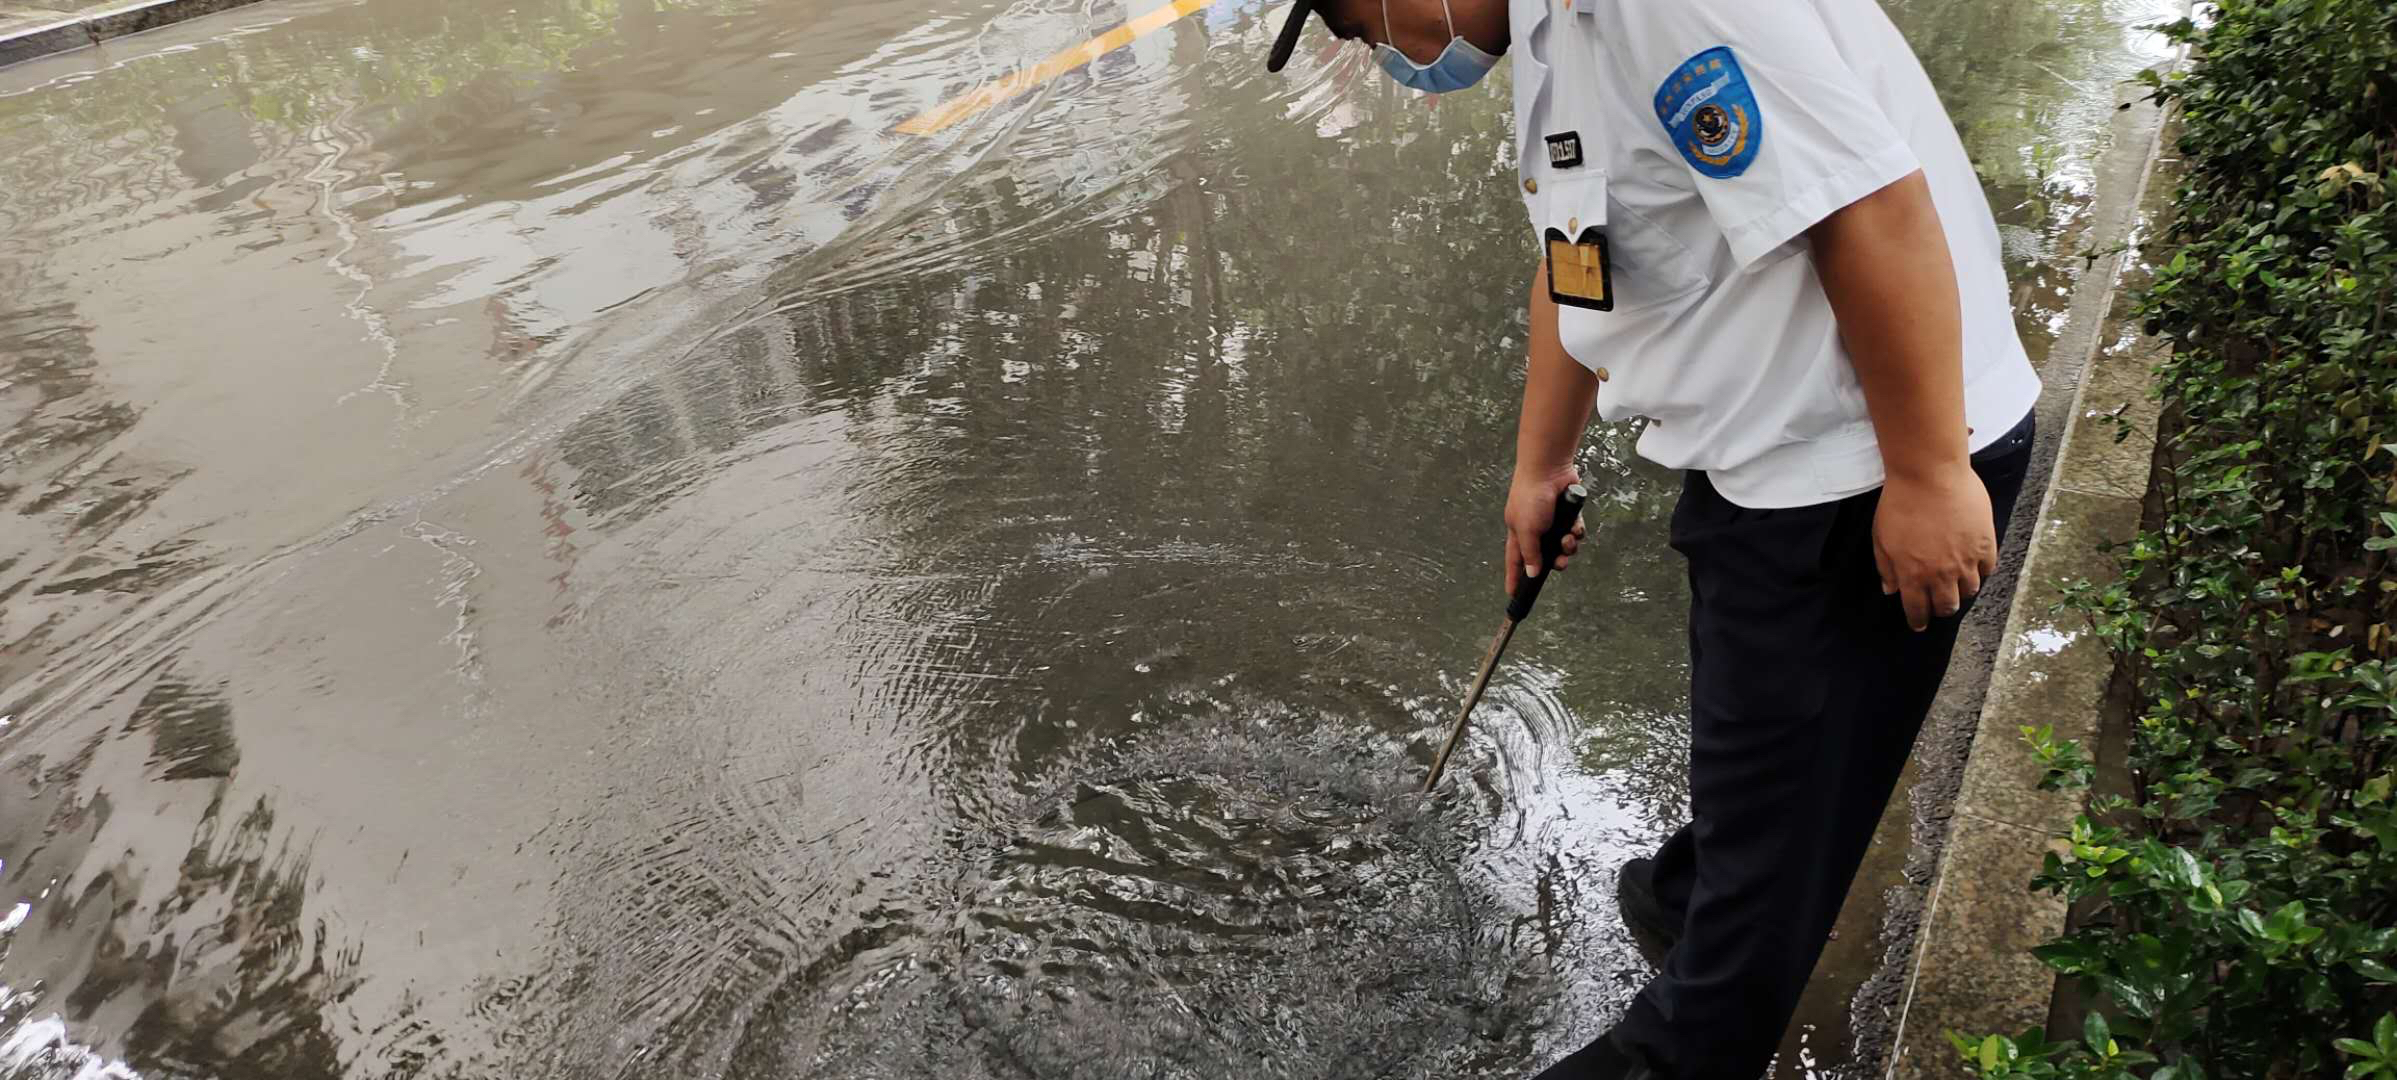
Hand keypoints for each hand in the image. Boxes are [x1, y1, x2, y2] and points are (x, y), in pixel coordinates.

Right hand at [1503, 465, 1587, 599]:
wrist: (1549, 470)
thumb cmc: (1530, 496)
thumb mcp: (1526, 529)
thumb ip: (1530, 554)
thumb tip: (1532, 573)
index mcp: (1518, 534)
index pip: (1514, 562)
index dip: (1514, 578)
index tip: (1514, 595)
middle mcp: (1535, 530)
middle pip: (1545, 558)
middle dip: (1556, 562)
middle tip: (1560, 562)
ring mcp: (1552, 523)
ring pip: (1563, 547)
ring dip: (1568, 546)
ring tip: (1568, 538)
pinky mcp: (1567, 515)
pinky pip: (1575, 532)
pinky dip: (1576, 532)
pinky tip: (1574, 526)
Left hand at [1872, 463, 1996, 630]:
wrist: (1930, 474)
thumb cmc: (1900, 503)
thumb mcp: (1881, 537)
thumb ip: (1886, 567)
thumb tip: (1891, 590)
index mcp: (1913, 574)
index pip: (1917, 610)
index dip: (1918, 620)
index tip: (1919, 624)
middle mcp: (1942, 573)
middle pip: (1948, 606)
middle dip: (1942, 609)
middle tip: (1940, 605)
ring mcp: (1966, 560)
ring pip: (1970, 590)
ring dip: (1962, 591)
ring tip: (1958, 585)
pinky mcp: (1986, 543)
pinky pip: (1988, 569)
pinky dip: (1981, 571)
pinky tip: (1975, 565)